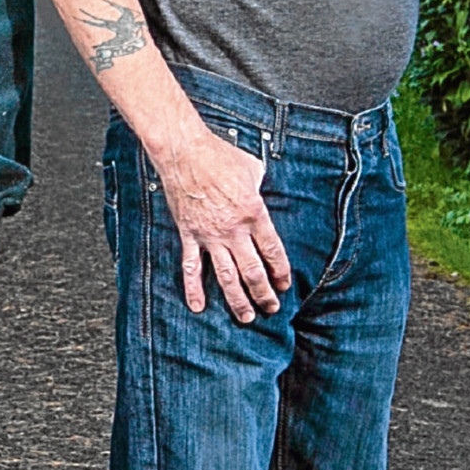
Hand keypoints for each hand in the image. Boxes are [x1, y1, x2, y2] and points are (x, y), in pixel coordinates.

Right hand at [154, 123, 291, 321]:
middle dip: (264, 293)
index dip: (281, 271)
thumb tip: (260, 191)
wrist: (185, 152)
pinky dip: (194, 288)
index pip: (272, 251)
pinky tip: (198, 306)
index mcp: (254, 213)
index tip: (284, 284)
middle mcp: (234, 230)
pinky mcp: (189, 235)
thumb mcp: (252, 168)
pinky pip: (192, 267)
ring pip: (226, 276)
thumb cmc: (219, 155)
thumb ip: (259, 186)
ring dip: (237, 300)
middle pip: (253, 271)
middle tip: (271, 307)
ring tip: (246, 317)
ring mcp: (210, 235)